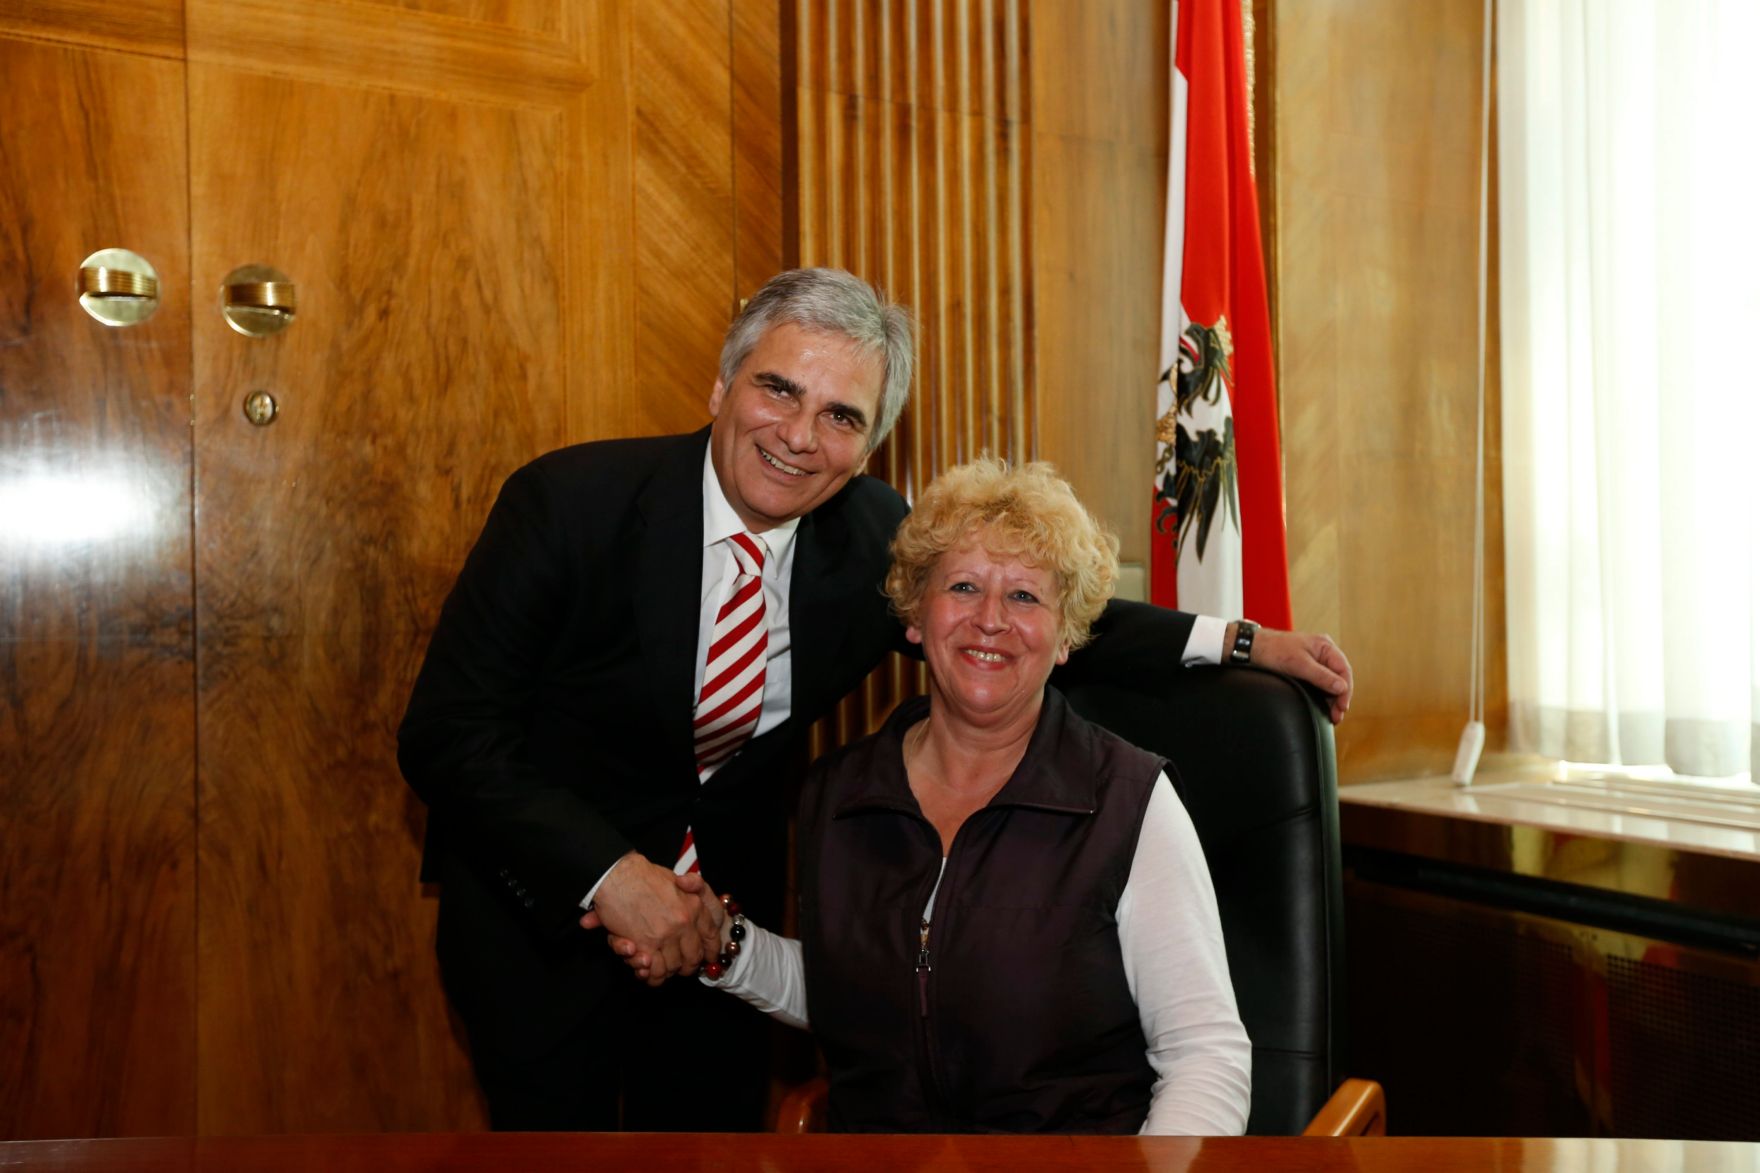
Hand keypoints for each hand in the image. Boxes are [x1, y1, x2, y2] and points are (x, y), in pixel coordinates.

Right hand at [577, 853, 720, 983]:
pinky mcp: (645, 946)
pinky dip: (650, 976)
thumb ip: (692, 890)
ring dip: (666, 972)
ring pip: (673, 967)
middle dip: (687, 966)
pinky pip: (654, 971)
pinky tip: (646, 972)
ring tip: (657, 969)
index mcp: (694, 906)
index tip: (708, 957)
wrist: (618, 877)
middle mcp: (684, 923)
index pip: (711, 936)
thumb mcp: (676, 880)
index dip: (711, 951)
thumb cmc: (644, 876)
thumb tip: (696, 902)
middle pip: (693, 957)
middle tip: (679, 967)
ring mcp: (665, 936)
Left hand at [1245, 627, 1352, 723]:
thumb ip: (1321, 676)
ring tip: (1332, 715)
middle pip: (1339, 678)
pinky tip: (1323, 706)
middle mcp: (1322, 653)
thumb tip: (1342, 688)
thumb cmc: (1274, 650)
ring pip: (1330, 682)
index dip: (1346, 690)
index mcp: (1325, 646)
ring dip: (1332, 698)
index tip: (1342, 707)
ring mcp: (1315, 661)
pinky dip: (1323, 695)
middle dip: (1339, 697)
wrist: (1252, 648)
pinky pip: (1320, 683)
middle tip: (1336, 716)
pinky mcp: (1306, 668)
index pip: (1344, 670)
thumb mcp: (1299, 664)